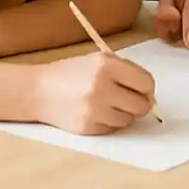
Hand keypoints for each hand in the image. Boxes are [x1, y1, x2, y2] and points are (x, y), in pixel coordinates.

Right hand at [33, 52, 154, 135]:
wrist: (39, 91)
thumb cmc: (73, 73)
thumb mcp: (100, 59)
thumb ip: (126, 71)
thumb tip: (149, 91)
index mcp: (106, 66)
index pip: (145, 82)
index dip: (148, 88)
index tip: (144, 90)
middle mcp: (101, 88)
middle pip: (141, 105)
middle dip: (141, 103)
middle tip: (132, 100)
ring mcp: (94, 110)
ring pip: (128, 120)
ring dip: (125, 114)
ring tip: (111, 104)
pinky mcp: (87, 128)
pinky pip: (112, 129)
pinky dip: (111, 122)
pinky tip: (98, 112)